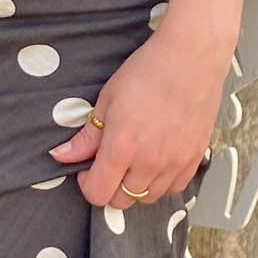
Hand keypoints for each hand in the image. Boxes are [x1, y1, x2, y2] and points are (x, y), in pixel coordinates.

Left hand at [47, 31, 218, 208]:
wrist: (192, 57)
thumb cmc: (149, 71)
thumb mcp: (107, 99)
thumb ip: (87, 136)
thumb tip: (63, 155)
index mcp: (123, 147)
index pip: (98, 193)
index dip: (87, 184)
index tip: (87, 170)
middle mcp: (150, 161)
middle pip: (122, 200)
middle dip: (109, 187)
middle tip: (109, 164)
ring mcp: (175, 162)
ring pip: (148, 198)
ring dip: (135, 186)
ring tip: (133, 161)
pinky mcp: (195, 157)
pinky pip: (175, 188)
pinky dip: (162, 182)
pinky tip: (156, 162)